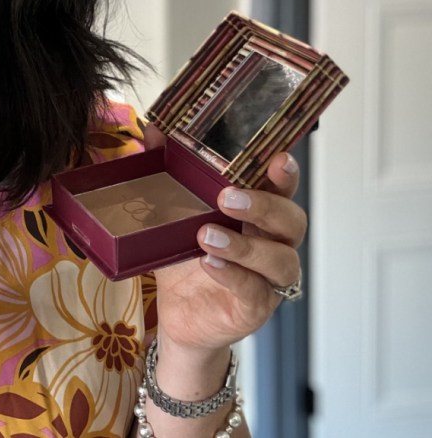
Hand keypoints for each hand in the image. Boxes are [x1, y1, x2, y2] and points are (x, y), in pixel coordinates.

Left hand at [144, 124, 306, 354]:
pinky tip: (210, 265)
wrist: (178, 315)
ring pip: (279, 259)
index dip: (285, 173)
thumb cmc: (186, 259)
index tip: (276, 157)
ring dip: (245, 245)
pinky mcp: (255, 307)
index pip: (282, 188)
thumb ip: (168, 172)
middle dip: (264, 205)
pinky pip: (254, 291)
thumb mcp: (172, 213)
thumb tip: (154, 130)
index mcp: (260, 214)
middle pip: (290, 220)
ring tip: (206, 235)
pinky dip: (233, 276)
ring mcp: (269, 278)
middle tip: (228, 197)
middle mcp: (274, 243)